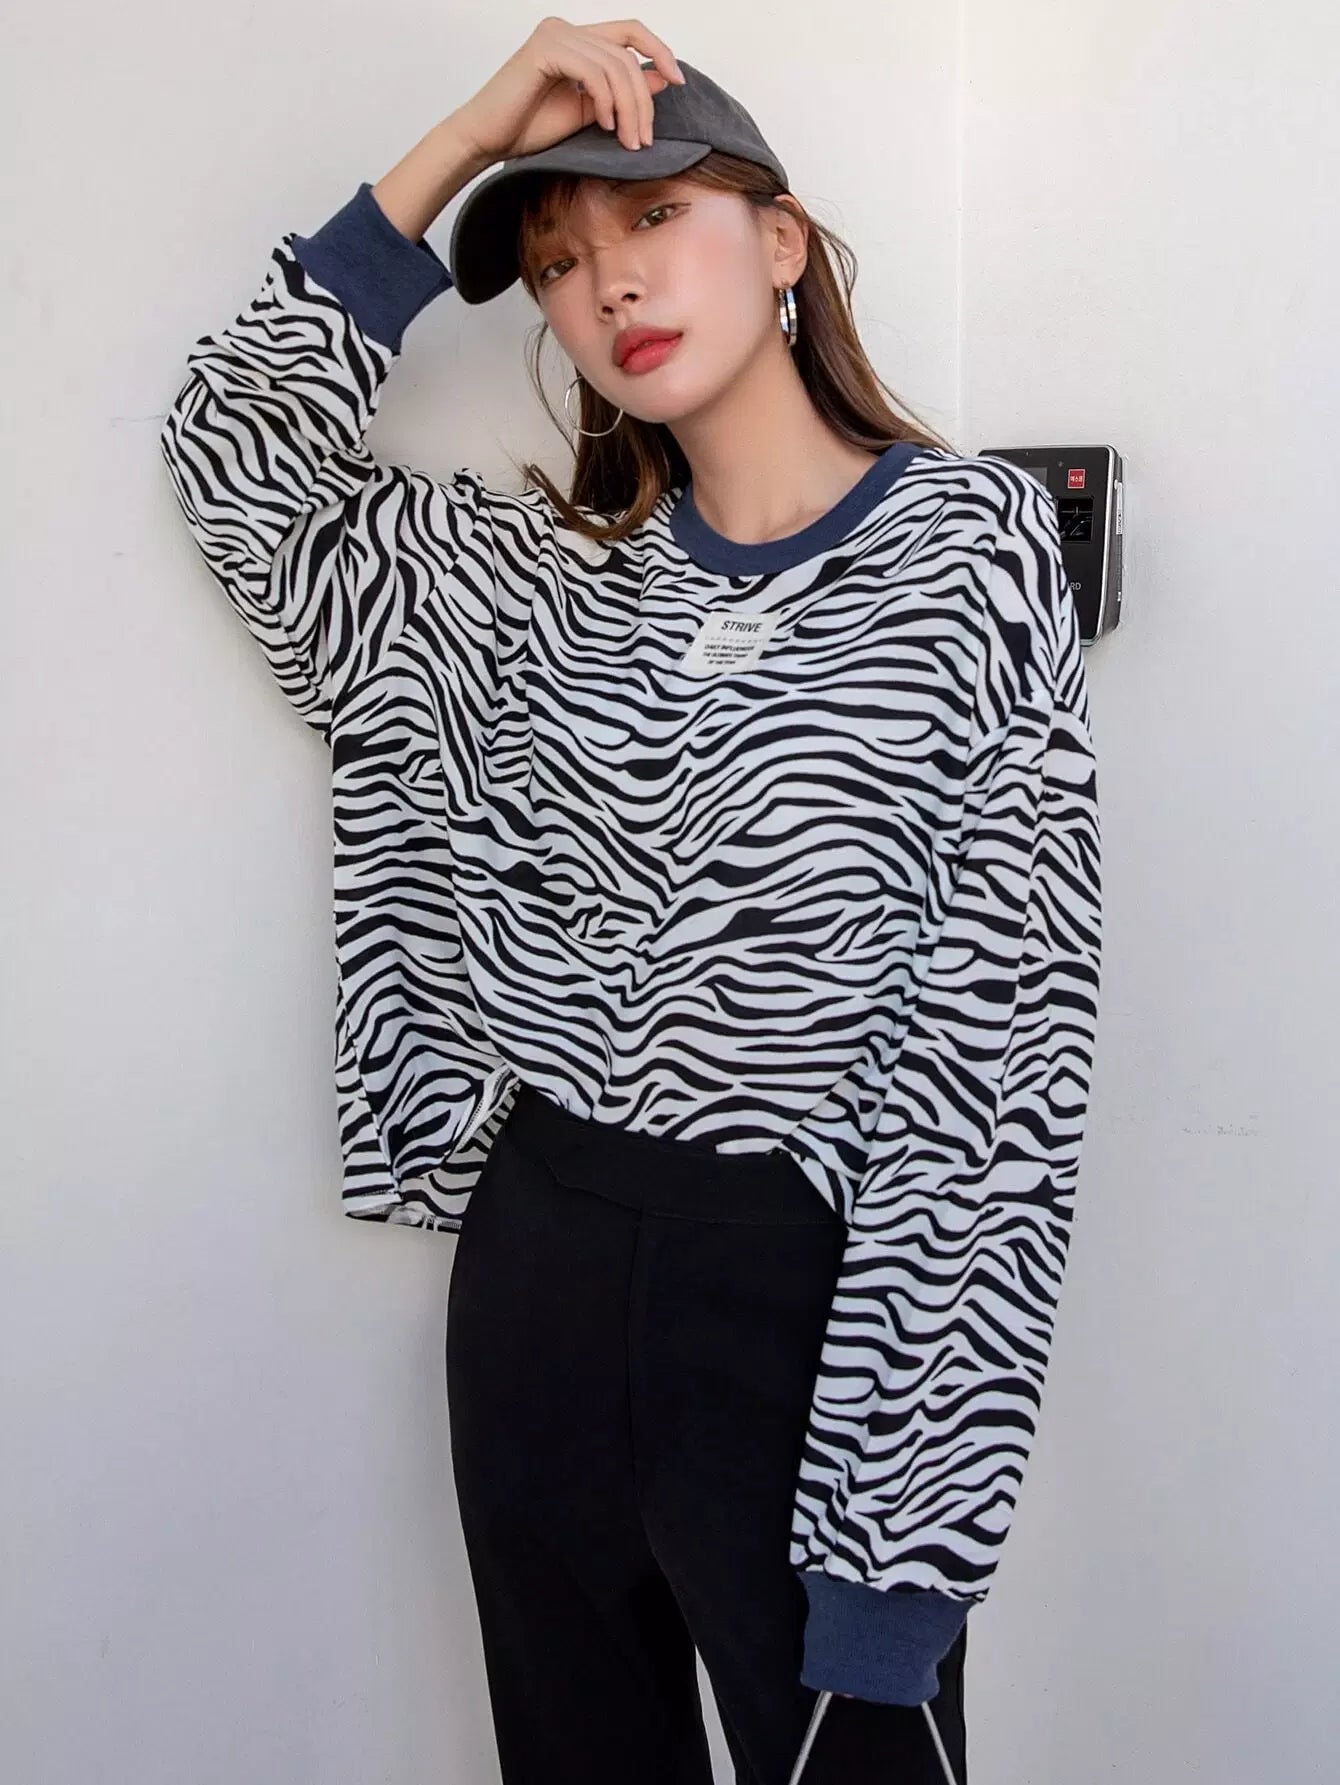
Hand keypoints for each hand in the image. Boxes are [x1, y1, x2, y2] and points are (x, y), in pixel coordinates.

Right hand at [453, 15, 684, 164]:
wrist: (486, 140)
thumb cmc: (528, 128)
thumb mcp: (589, 112)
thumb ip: (620, 93)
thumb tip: (661, 78)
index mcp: (577, 39)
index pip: (630, 32)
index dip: (660, 50)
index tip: (678, 82)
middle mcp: (566, 29)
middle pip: (627, 54)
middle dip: (643, 100)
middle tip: (644, 140)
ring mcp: (555, 35)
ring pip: (615, 65)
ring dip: (629, 108)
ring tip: (627, 141)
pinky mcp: (545, 49)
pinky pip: (594, 72)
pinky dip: (606, 101)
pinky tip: (604, 125)